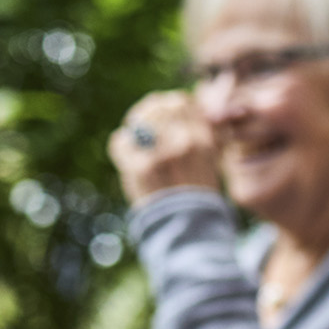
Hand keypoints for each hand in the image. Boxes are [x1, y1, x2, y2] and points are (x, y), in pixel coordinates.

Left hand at [108, 90, 218, 206]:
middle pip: (158, 106)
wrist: (188, 226)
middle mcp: (185, 142)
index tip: (163, 114)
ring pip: (138, 120)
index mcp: (203, 138)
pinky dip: (121, 146)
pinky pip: (121, 141)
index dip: (168, 104)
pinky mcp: (140, 168)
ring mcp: (161, 154)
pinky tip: (128, 157)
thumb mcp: (208, 157)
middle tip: (142, 124)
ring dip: (133, 127)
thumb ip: (196, 130)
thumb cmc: (196, 191)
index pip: (181, 102)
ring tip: (135, 140)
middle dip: (148, 112)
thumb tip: (176, 104)